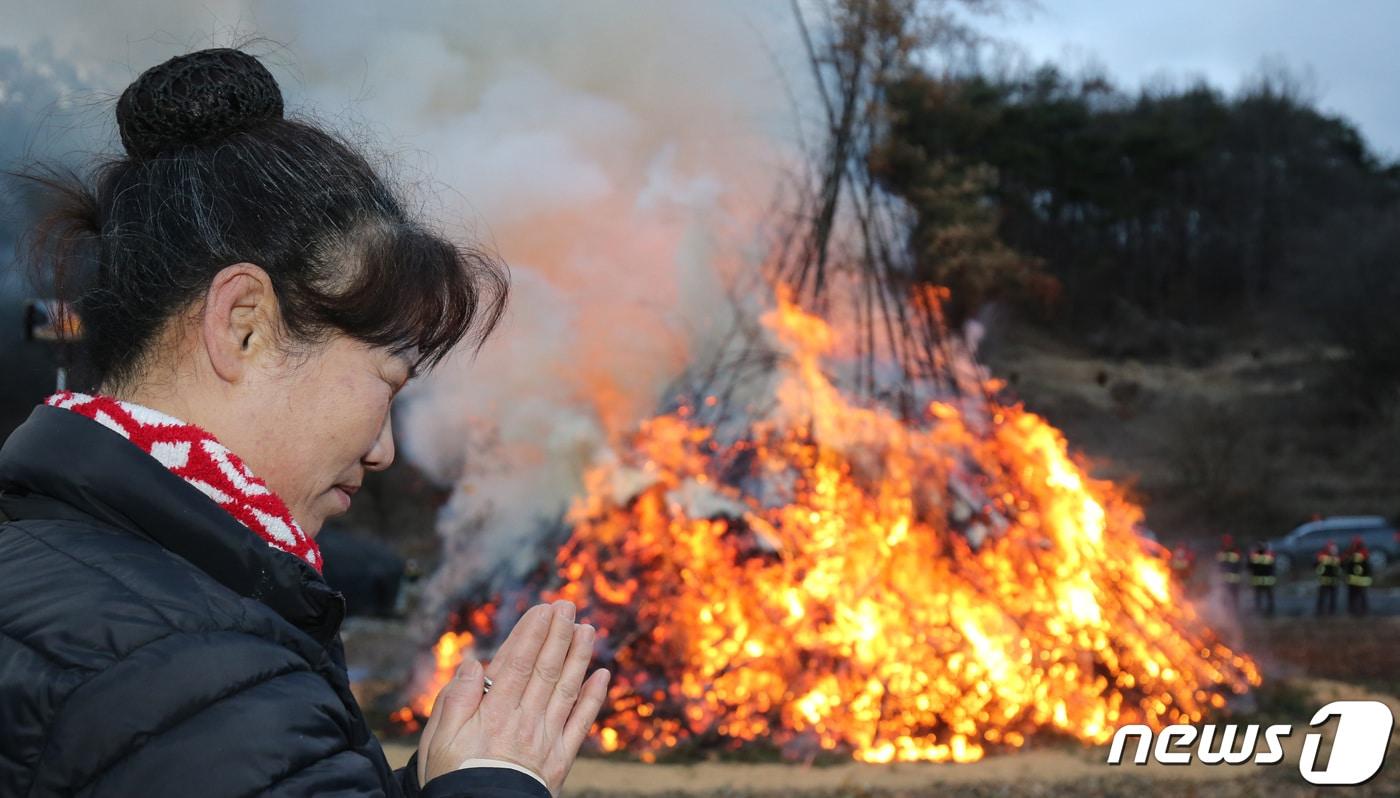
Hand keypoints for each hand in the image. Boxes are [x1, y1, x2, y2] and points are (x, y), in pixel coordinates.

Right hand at [415, 601, 610, 795]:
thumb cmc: (453, 779)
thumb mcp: (438, 741)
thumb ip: (456, 700)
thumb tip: (472, 663)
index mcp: (493, 713)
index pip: (516, 663)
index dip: (531, 633)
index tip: (542, 609)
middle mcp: (524, 720)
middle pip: (545, 669)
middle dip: (558, 634)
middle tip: (568, 606)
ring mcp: (546, 739)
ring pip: (567, 689)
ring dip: (579, 656)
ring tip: (587, 629)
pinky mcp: (561, 759)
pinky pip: (581, 724)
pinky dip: (594, 698)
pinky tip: (602, 675)